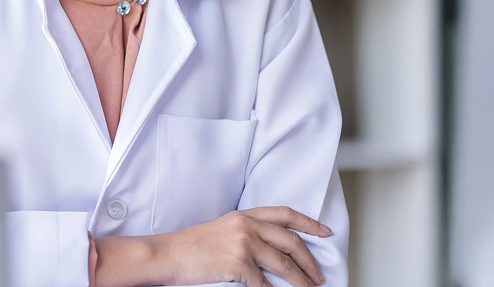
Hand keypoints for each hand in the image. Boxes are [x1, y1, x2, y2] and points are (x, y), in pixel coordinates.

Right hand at [94, 206, 330, 286]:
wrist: (169, 254)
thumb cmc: (192, 246)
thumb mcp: (223, 229)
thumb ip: (248, 232)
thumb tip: (273, 250)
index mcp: (244, 214)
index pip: (285, 214)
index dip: (309, 223)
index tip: (325, 232)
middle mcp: (246, 225)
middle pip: (291, 242)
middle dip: (309, 262)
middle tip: (319, 276)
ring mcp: (243, 243)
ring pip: (284, 264)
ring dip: (300, 281)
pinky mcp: (238, 264)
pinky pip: (265, 284)